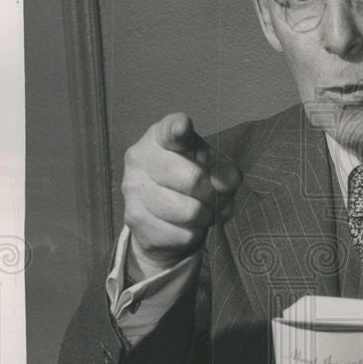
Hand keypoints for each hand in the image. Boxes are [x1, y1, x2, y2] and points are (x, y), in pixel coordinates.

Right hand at [122, 112, 241, 277]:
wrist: (160, 217)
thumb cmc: (188, 179)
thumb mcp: (209, 166)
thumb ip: (223, 169)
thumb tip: (229, 181)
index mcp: (160, 137)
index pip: (170, 131)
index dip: (179, 129)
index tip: (184, 127)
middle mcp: (140, 158)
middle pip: (194, 180)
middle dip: (214, 194)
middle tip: (215, 197)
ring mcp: (133, 190)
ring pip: (191, 212)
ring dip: (207, 217)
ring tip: (205, 212)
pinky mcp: (135, 220)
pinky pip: (183, 235)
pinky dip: (195, 235)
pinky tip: (188, 226)